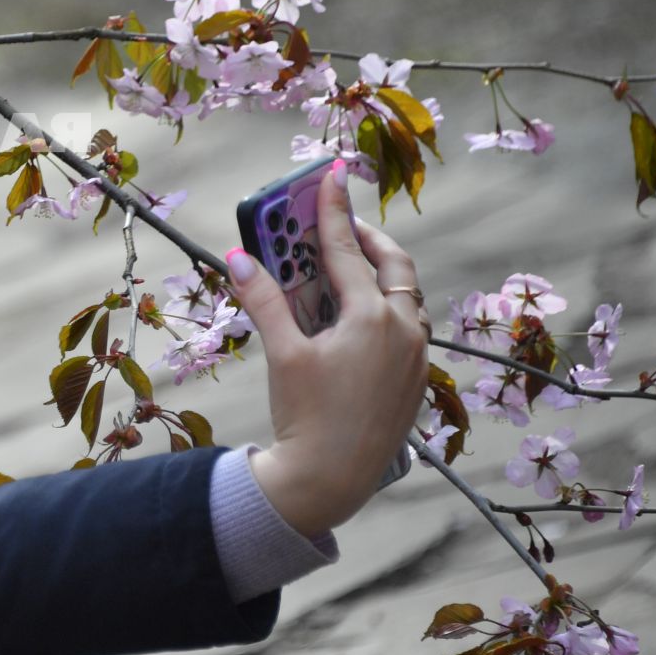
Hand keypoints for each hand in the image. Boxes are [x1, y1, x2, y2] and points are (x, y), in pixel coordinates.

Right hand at [224, 161, 431, 538]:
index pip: (345, 249)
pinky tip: (358, 318)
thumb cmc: (307, 415)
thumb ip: (264, 301)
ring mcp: (416, 354)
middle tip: (337, 223)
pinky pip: (407, 324)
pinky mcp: (416, 377)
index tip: (329, 175)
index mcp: (372, 317)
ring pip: (405, 295)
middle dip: (365, 238)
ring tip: (344, 268)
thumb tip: (239, 257)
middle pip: (393, 263)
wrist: (332, 479)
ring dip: (378, 273)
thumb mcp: (282, 354)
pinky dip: (385, 306)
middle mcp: (404, 329)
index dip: (331, 210)